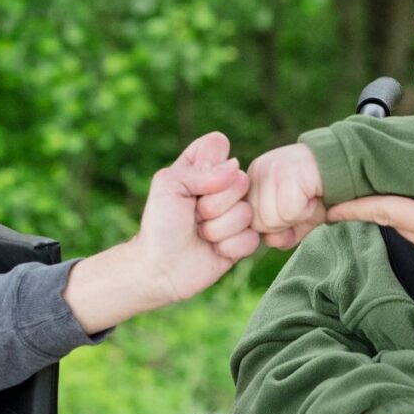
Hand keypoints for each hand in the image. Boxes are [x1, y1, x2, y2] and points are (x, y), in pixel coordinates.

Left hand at [64, 132, 254, 330]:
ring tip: (201, 235)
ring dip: (217, 229)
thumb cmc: (161, 224)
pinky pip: (252, 238)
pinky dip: (228, 247)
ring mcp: (237, 213)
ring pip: (247, 213)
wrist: (161, 267)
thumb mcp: (169, 185)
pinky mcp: (244, 240)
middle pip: (241, 181)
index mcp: (203, 166)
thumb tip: (235, 167)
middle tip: (194, 217)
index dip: (207, 166)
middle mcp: (224, 186)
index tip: (189, 186)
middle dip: (213, 205)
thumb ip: (201, 169)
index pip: (218, 145)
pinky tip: (214, 250)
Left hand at [246, 143, 327, 249]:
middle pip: (258, 223)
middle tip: (304, 203)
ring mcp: (270, 170)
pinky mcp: (286, 173)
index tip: (293, 210)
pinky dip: (306, 211)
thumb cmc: (321, 190)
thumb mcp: (299, 218)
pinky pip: (288, 212)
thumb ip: (282, 234)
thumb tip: (270, 241)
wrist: (347, 165)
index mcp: (253, 180)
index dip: (274, 227)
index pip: (250, 222)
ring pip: (270, 219)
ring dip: (297, 217)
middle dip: (285, 223)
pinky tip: (314, 195)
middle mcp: (257, 171)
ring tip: (309, 198)